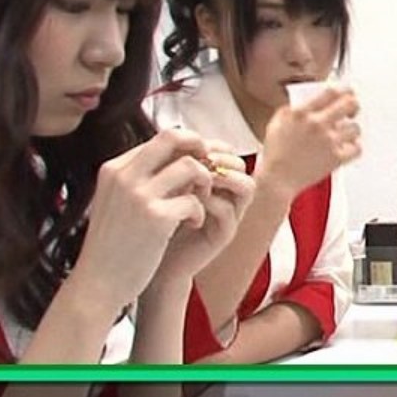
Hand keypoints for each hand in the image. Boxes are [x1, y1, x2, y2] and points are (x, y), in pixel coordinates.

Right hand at [69, 128, 228, 311]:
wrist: (97, 284)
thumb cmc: (111, 247)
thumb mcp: (115, 203)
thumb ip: (138, 180)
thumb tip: (177, 160)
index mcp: (113, 168)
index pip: (159, 138)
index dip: (185, 147)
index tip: (197, 164)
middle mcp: (124, 175)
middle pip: (174, 136)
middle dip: (200, 149)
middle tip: (209, 170)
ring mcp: (139, 195)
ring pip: (191, 166)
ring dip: (204, 182)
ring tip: (200, 202)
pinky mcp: (155, 218)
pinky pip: (194, 200)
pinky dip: (200, 211)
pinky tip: (194, 224)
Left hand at [152, 143, 254, 287]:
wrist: (150, 263)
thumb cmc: (152, 224)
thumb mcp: (160, 187)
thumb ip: (169, 164)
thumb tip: (168, 132)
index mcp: (212, 181)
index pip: (225, 151)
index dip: (210, 142)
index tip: (187, 142)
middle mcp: (225, 196)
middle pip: (241, 163)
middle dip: (219, 155)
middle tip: (197, 156)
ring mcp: (227, 216)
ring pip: (246, 185)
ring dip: (222, 176)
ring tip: (197, 176)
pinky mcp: (222, 236)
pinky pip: (227, 212)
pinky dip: (209, 202)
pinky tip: (187, 201)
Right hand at [258, 86, 361, 195]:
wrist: (277, 179)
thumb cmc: (275, 155)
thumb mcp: (276, 123)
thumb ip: (291, 110)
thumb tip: (304, 102)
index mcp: (302, 113)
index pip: (331, 92)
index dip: (343, 90)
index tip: (346, 93)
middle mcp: (317, 124)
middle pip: (350, 104)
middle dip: (353, 105)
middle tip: (351, 111)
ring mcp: (328, 141)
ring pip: (355, 128)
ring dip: (352, 130)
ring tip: (346, 134)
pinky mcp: (336, 158)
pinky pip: (356, 148)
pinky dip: (354, 148)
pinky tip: (347, 148)